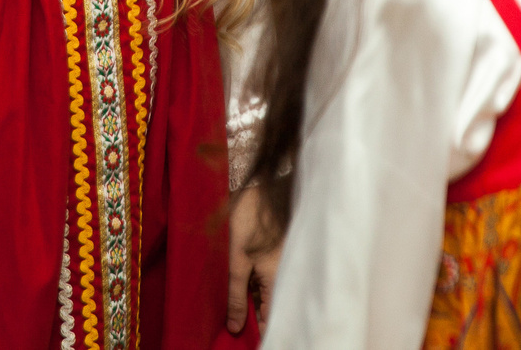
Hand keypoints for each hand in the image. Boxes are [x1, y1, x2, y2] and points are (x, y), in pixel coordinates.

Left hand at [227, 185, 279, 329]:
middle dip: (255, 315)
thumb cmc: (250, 220)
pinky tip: (242, 280)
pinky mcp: (278, 250)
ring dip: (254, 297)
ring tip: (234, 304)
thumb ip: (236, 295)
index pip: (272, 318)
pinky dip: (256, 282)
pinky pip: (268, 274)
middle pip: (271, 304)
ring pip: (269, 289)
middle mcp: (286, 274)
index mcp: (277, 280)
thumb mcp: (237, 261)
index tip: (248, 338)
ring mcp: (283, 261)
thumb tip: (235, 327)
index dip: (261, 331)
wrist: (265, 185)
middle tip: (235, 322)